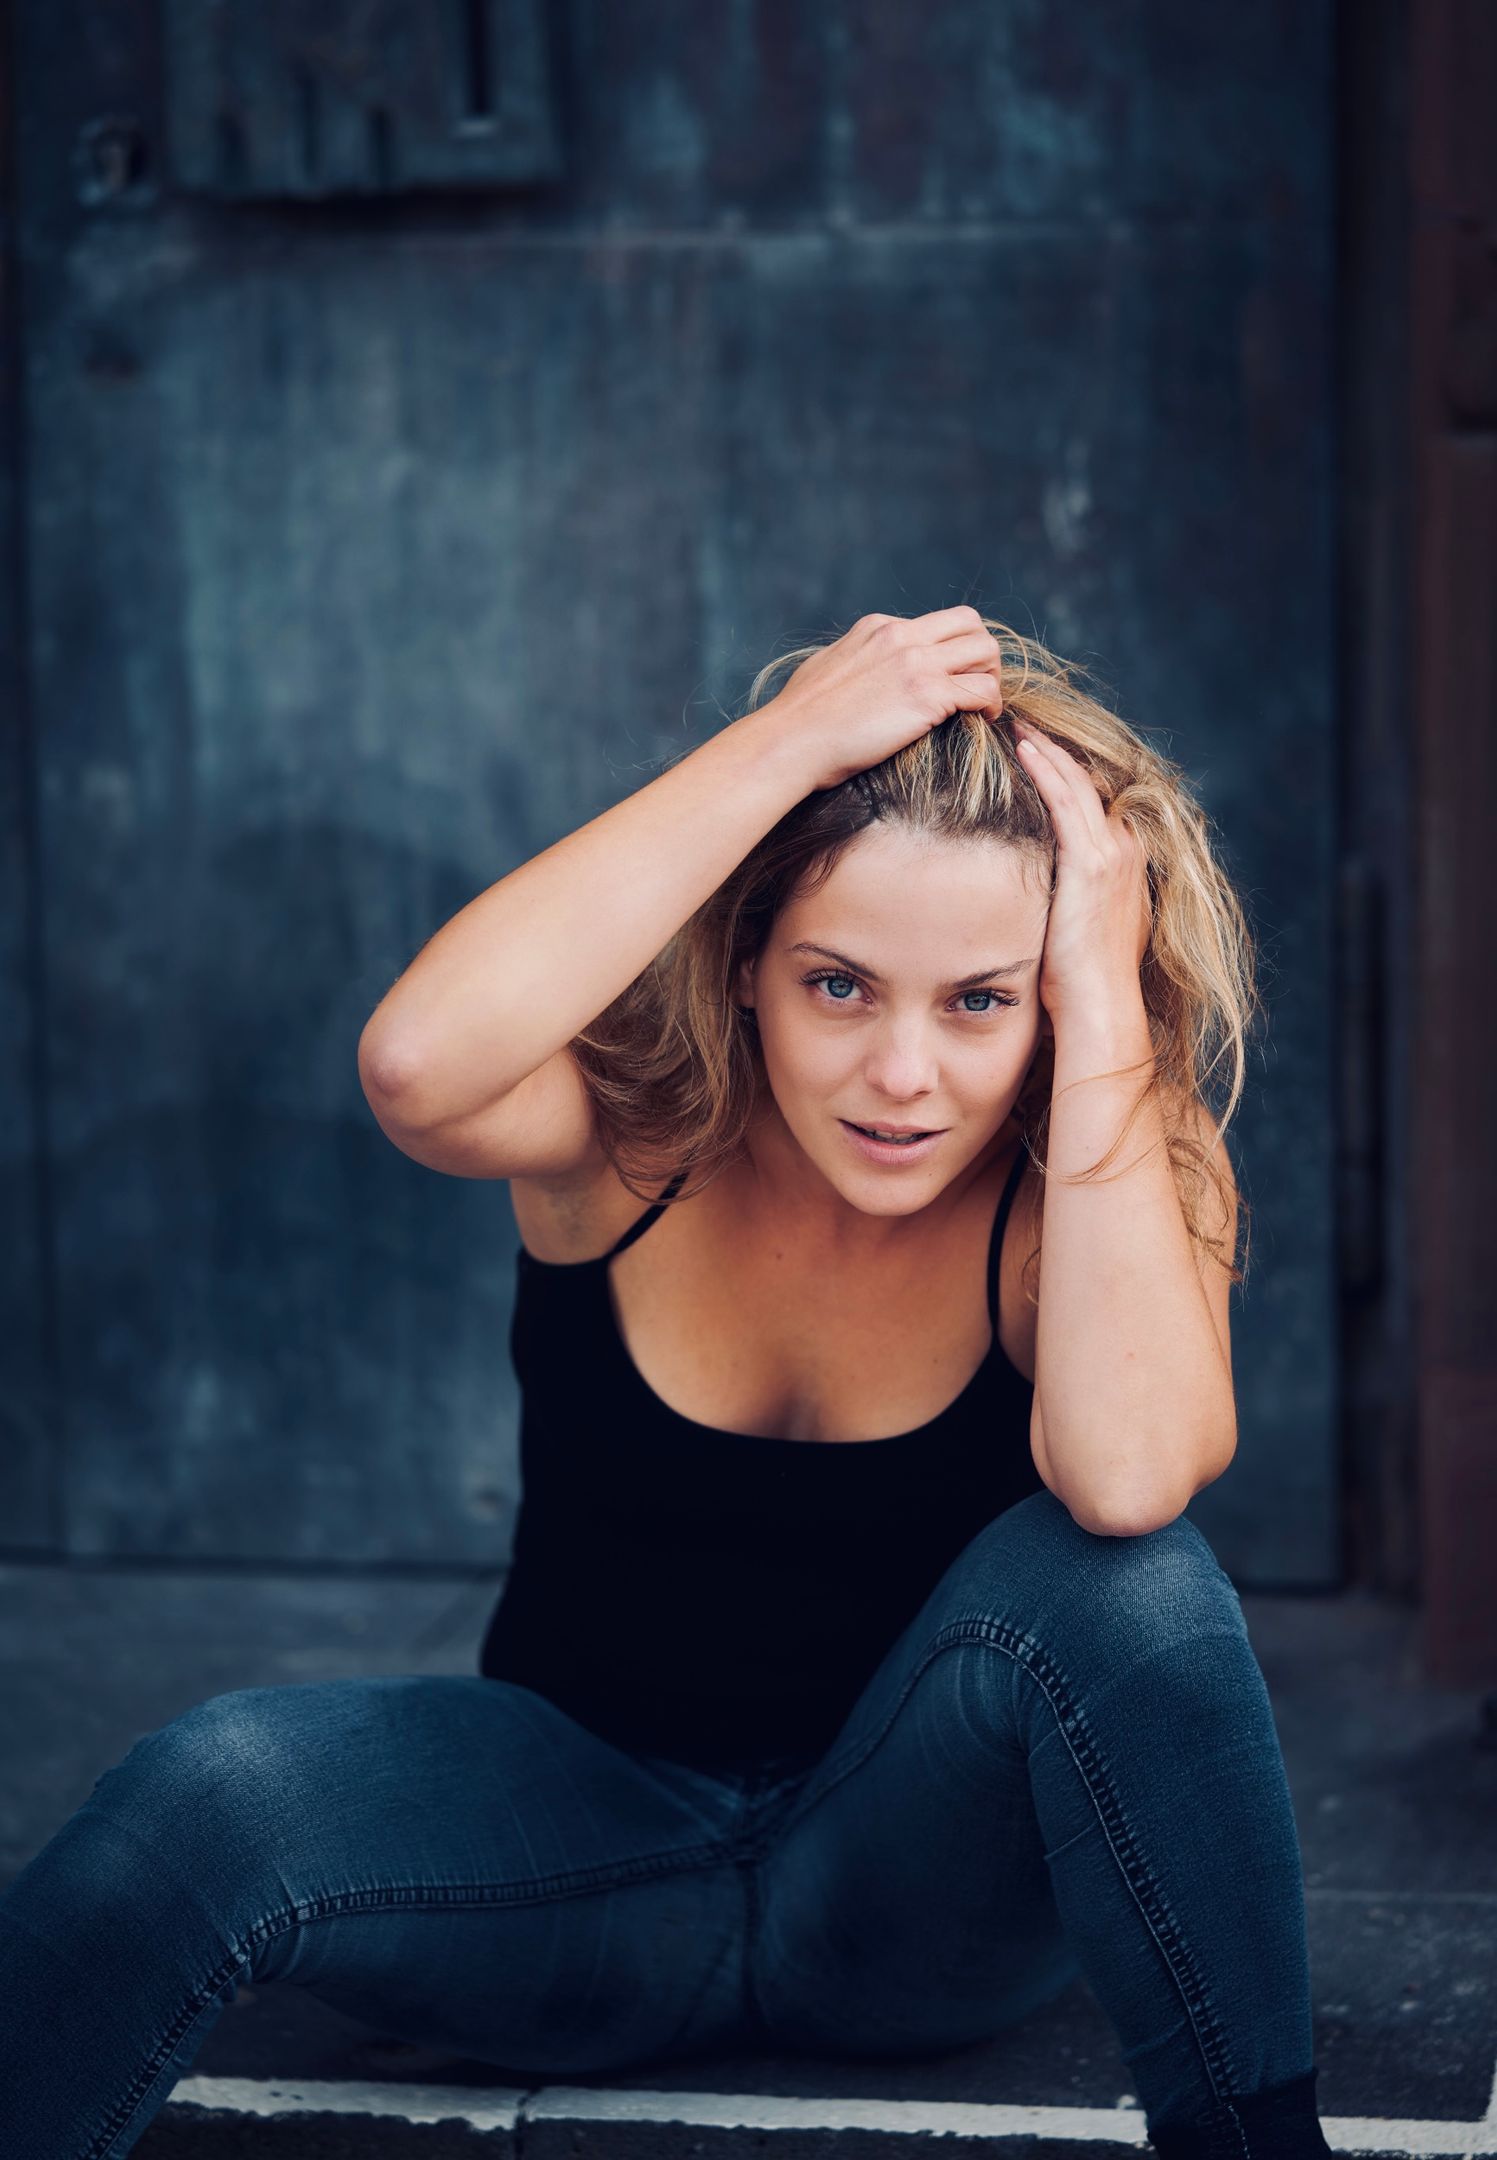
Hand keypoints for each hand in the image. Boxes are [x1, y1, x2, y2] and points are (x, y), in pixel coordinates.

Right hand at [764, 606, 1003, 792]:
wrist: (792, 740)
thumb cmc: (800, 718)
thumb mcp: (828, 666)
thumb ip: (856, 660)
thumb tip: (861, 670)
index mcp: (878, 627)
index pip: (935, 623)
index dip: (951, 648)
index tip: (952, 676)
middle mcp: (901, 636)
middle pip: (970, 623)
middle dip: (982, 653)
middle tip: (979, 685)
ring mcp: (916, 663)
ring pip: (985, 650)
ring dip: (993, 676)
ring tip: (986, 704)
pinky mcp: (927, 695)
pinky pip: (982, 689)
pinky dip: (991, 704)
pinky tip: (984, 720)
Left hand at [1010, 716, 1151, 1025]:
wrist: (1099, 1006)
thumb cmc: (1079, 976)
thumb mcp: (1076, 920)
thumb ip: (1064, 889)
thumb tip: (1034, 878)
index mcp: (1124, 857)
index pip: (1092, 797)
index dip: (1063, 769)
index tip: (1033, 746)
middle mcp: (1125, 847)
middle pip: (1087, 780)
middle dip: (1054, 750)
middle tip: (1020, 721)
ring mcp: (1112, 853)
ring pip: (1076, 782)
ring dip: (1046, 749)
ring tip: (1016, 724)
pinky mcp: (1092, 863)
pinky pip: (1066, 802)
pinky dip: (1046, 770)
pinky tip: (1022, 749)